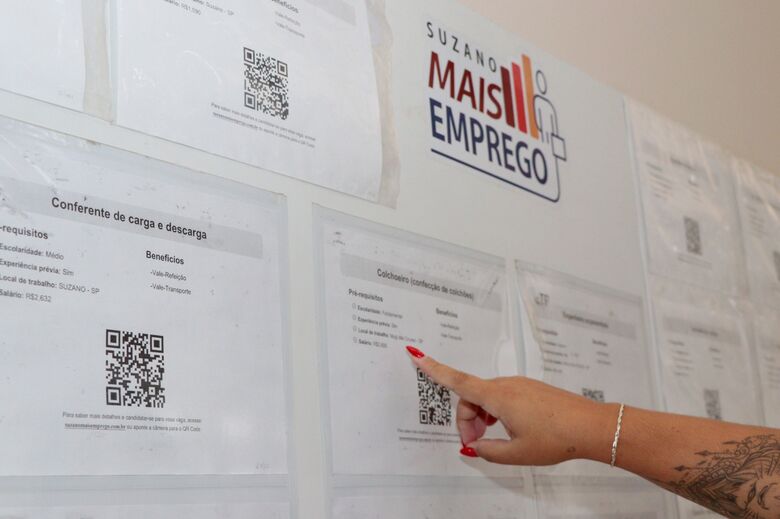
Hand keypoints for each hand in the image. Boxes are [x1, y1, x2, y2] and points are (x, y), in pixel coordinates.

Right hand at [406, 346, 618, 465]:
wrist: (592, 427)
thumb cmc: (557, 438)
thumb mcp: (517, 453)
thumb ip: (488, 451)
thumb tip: (474, 447)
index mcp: (498, 397)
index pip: (458, 382)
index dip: (434, 369)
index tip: (415, 353)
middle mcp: (506, 385)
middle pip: (471, 396)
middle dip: (466, 419)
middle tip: (475, 444)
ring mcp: (520, 384)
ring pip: (487, 397)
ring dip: (482, 417)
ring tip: (494, 441)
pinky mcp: (530, 388)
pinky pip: (502, 396)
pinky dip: (496, 412)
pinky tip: (509, 431)